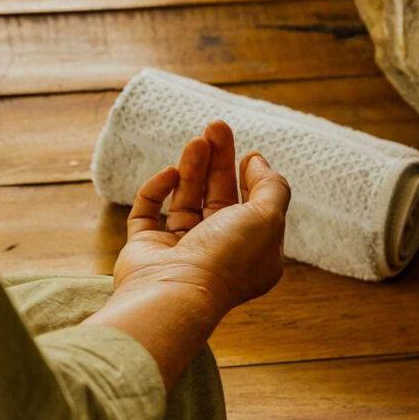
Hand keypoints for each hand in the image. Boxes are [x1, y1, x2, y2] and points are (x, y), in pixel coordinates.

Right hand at [113, 120, 290, 313]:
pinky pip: (149, 211)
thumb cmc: (226, 258)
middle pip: (219, 197)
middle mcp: (217, 254)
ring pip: (186, 199)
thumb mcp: (268, 217)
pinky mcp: (146, 248)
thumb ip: (272, 186)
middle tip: (215, 126)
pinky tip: (169, 173)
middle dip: (219, 161)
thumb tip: (257, 161)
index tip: (248, 155)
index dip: (253, 179)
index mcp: (251, 254)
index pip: (254, 209)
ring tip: (196, 141)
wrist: (175, 293)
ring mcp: (180, 251)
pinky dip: (157, 190)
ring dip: (192, 168)